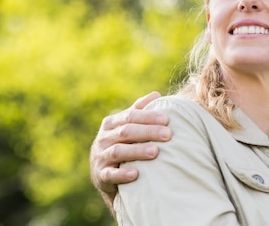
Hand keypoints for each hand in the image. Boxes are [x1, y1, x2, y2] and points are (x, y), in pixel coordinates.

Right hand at [89, 91, 171, 207]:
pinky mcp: (100, 175)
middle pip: (126, 131)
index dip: (148, 117)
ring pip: (118, 151)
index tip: (166, 119)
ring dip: (137, 151)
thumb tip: (156, 94)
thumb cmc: (123, 144)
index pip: (130, 116)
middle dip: (148, 132)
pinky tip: (136, 174)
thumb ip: (140, 111)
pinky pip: (110, 174)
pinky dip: (122, 174)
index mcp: (111, 123)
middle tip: (167, 134)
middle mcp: (103, 138)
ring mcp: (100, 156)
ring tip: (155, 152)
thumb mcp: (128, 126)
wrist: (105, 175)